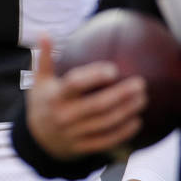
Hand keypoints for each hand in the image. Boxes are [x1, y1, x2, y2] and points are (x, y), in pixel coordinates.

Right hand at [25, 35, 146, 159]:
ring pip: (105, 123)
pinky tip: (137, 122)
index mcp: (55, 97)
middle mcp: (64, 116)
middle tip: (140, 83)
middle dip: (121, 95)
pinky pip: (106, 140)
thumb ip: (44, 58)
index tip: (113, 69)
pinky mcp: (82, 147)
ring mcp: (74, 134)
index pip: (75, 84)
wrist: (37, 140)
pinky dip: (123, 132)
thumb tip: (45, 33)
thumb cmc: (43, 103)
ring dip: (127, 111)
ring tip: (143, 98)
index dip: (94, 76)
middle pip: (97, 105)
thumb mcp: (39, 82)